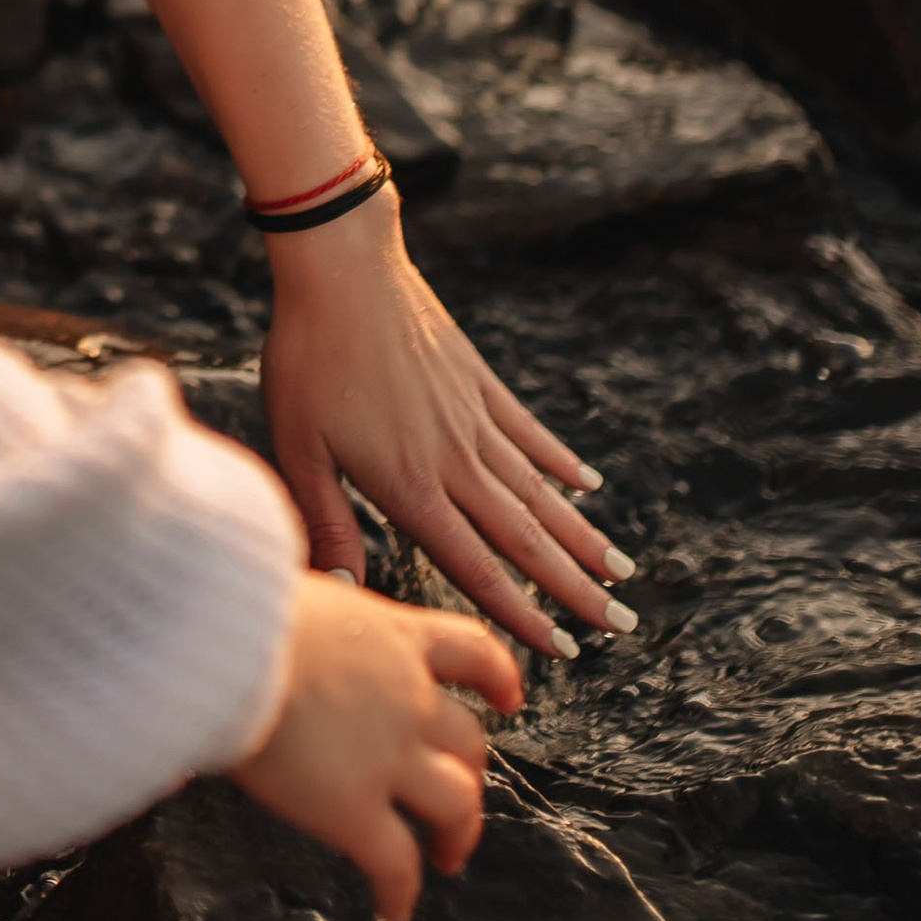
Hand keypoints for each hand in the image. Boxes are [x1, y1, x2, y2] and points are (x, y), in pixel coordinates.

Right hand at [229, 571, 520, 920]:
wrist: (222, 637)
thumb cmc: (236, 603)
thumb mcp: (297, 588)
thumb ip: (318, 616)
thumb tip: (290, 611)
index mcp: (393, 635)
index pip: (471, 650)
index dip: (498, 678)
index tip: (506, 698)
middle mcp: (407, 697)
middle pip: (469, 742)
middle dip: (470, 773)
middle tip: (456, 796)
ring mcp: (387, 756)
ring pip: (455, 804)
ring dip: (457, 835)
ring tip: (444, 857)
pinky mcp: (353, 810)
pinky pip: (396, 864)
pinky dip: (400, 892)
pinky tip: (392, 910)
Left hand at [261, 192, 629, 660]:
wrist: (343, 269)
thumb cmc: (308, 358)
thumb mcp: (298, 447)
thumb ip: (328, 523)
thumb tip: (348, 593)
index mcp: (410, 486)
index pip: (477, 568)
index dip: (520, 616)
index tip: (561, 652)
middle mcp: (455, 460)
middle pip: (525, 539)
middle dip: (575, 589)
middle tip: (622, 627)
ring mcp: (474, 418)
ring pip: (538, 491)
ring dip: (580, 535)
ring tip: (621, 571)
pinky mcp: (478, 381)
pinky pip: (527, 432)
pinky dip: (559, 462)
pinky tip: (587, 486)